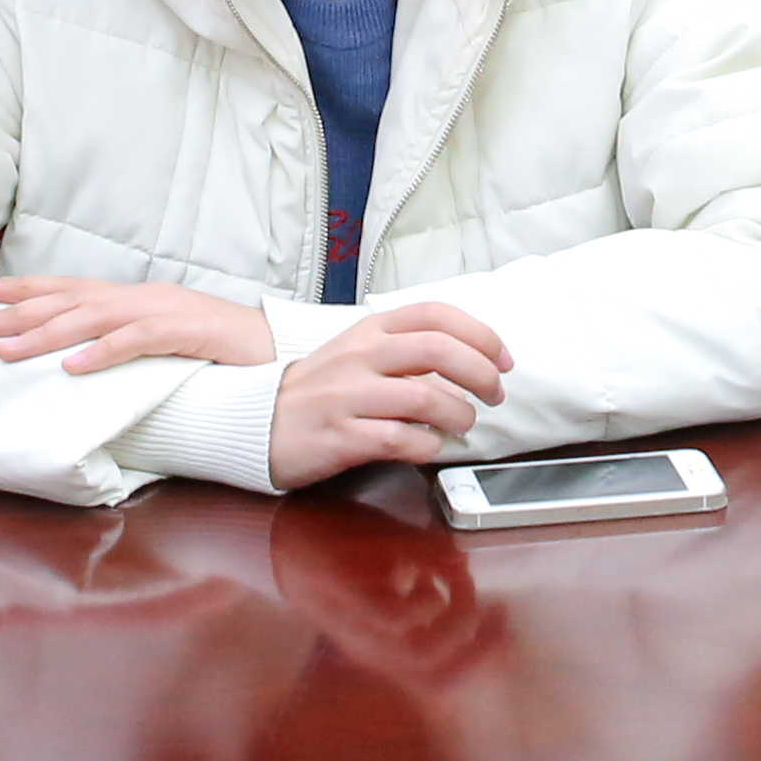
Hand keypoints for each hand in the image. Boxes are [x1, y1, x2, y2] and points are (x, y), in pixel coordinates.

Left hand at [0, 275, 270, 372]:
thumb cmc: (219, 349)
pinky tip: (73, 368)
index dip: (23, 289)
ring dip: (46, 335)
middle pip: (69, 301)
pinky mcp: (188, 331)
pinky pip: (139, 341)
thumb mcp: (162, 341)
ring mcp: (164, 310)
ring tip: (6, 352)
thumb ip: (124, 340)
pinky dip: (104, 353)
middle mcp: (142, 296)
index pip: (68, 289)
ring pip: (93, 319)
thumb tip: (79, 356)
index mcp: (134, 298)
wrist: (279, 345)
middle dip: (16, 312)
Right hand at [267, 301, 515, 487]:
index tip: (503, 358)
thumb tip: (467, 360)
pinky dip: (428, 445)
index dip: (481, 334)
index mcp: (369, 329)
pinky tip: (430, 446)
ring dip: (460, 414)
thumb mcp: (358, 352)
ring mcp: (349, 396)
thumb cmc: (319, 389)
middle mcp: (361, 356)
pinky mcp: (342, 436)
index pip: (437, 314)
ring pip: (426, 397)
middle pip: (440, 350)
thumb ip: (406, 348)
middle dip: (481, 373)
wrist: (257, 421)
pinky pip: (401, 439)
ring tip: (463, 425)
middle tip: (495, 394)